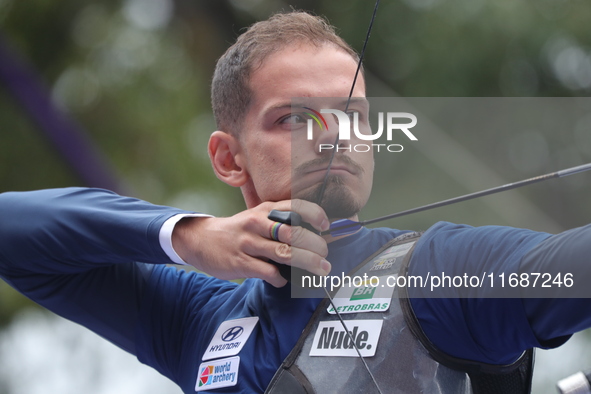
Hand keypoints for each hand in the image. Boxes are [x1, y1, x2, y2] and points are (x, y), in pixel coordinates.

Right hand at [171, 199, 330, 286]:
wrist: (201, 239)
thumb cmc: (239, 231)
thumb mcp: (258, 217)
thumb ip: (281, 223)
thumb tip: (313, 236)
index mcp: (265, 210)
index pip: (295, 206)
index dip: (315, 215)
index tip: (326, 226)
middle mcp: (257, 223)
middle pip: (293, 233)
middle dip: (315, 245)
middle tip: (325, 256)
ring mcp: (248, 242)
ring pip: (284, 253)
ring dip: (307, 262)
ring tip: (320, 269)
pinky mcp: (240, 262)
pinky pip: (268, 272)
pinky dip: (280, 279)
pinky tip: (282, 280)